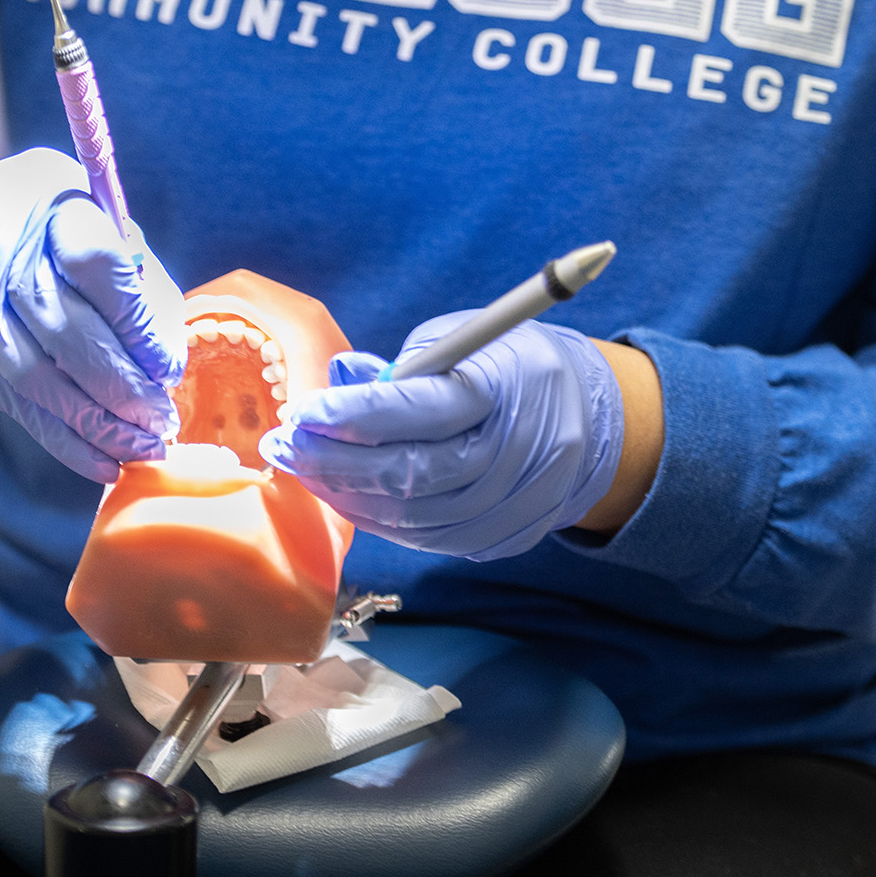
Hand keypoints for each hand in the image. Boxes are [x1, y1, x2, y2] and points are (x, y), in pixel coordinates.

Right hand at [0, 147, 186, 481]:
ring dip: (99, 426)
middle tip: (164, 422)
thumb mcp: (95, 220)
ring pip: (39, 380)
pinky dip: (65, 442)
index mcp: (44, 197)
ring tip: (145, 447)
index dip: (139, 325)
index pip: (98, 264)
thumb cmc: (47, 228)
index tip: (168, 368)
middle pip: (66, 332)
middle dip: (124, 389)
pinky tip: (106, 465)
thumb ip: (139, 280)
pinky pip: (16, 406)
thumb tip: (167, 365)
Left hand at [257, 314, 624, 559]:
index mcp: (505, 391)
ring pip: (413, 516)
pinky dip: (377, 516)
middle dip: (334, 461)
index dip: (354, 414)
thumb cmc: (512, 367)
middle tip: (282, 443)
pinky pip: (426, 537)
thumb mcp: (463, 339)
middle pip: (411, 473)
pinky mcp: (503, 538)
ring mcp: (513, 505)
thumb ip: (401, 366)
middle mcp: (514, 455)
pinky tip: (344, 492)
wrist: (593, 421)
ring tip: (302, 466)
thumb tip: (338, 382)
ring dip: (345, 494)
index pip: (421, 411)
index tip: (302, 409)